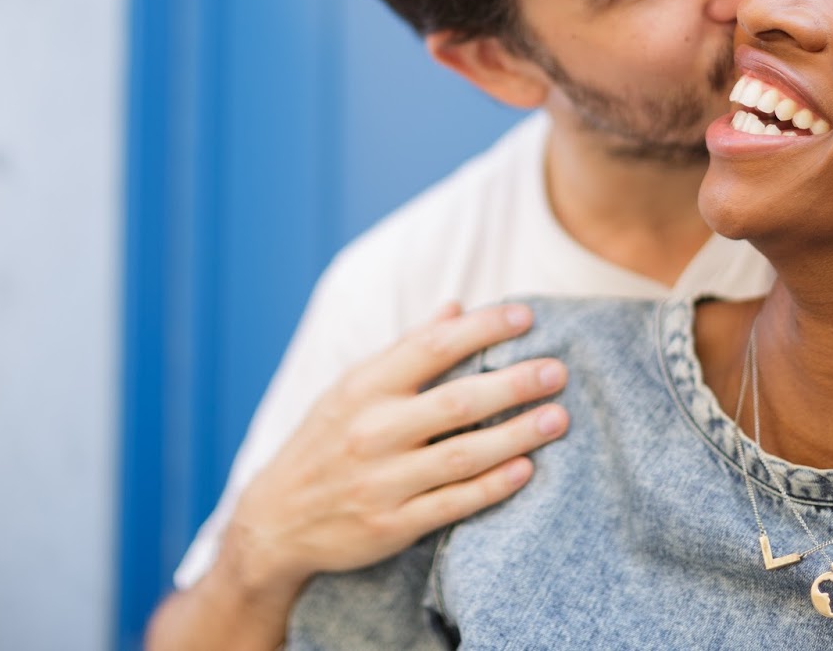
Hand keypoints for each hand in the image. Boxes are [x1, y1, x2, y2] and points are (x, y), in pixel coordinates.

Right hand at [219, 301, 568, 604]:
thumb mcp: (350, 389)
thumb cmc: (324, 443)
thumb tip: (455, 307)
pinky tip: (526, 469)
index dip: (481, 328)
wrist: (274, 521)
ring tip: (557, 418)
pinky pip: (453, 503)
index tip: (525, 317)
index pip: (430, 347)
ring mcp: (381, 481)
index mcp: (363, 387)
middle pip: (457, 401)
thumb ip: (405, 350)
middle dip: (514, 383)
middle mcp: (371, 431)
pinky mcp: (391, 526)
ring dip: (517, 435)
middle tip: (558, 371)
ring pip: (463, 454)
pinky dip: (493, 486)